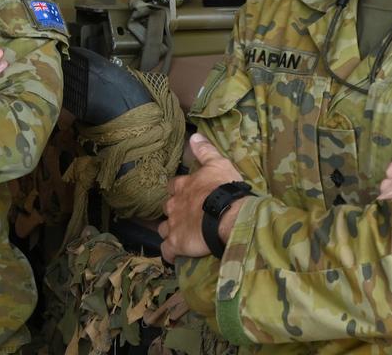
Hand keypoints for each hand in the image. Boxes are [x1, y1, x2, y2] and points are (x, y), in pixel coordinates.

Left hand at [158, 133, 244, 262]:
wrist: (227, 214)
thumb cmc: (224, 188)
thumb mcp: (218, 163)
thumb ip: (205, 150)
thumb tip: (193, 135)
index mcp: (183, 186)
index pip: (173, 186)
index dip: (178, 190)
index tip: (185, 193)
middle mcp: (174, 205)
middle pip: (166, 208)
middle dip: (173, 211)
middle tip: (186, 216)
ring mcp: (173, 225)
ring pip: (163, 229)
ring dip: (170, 231)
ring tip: (181, 236)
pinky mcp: (176, 244)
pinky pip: (167, 251)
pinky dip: (170, 253)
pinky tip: (175, 255)